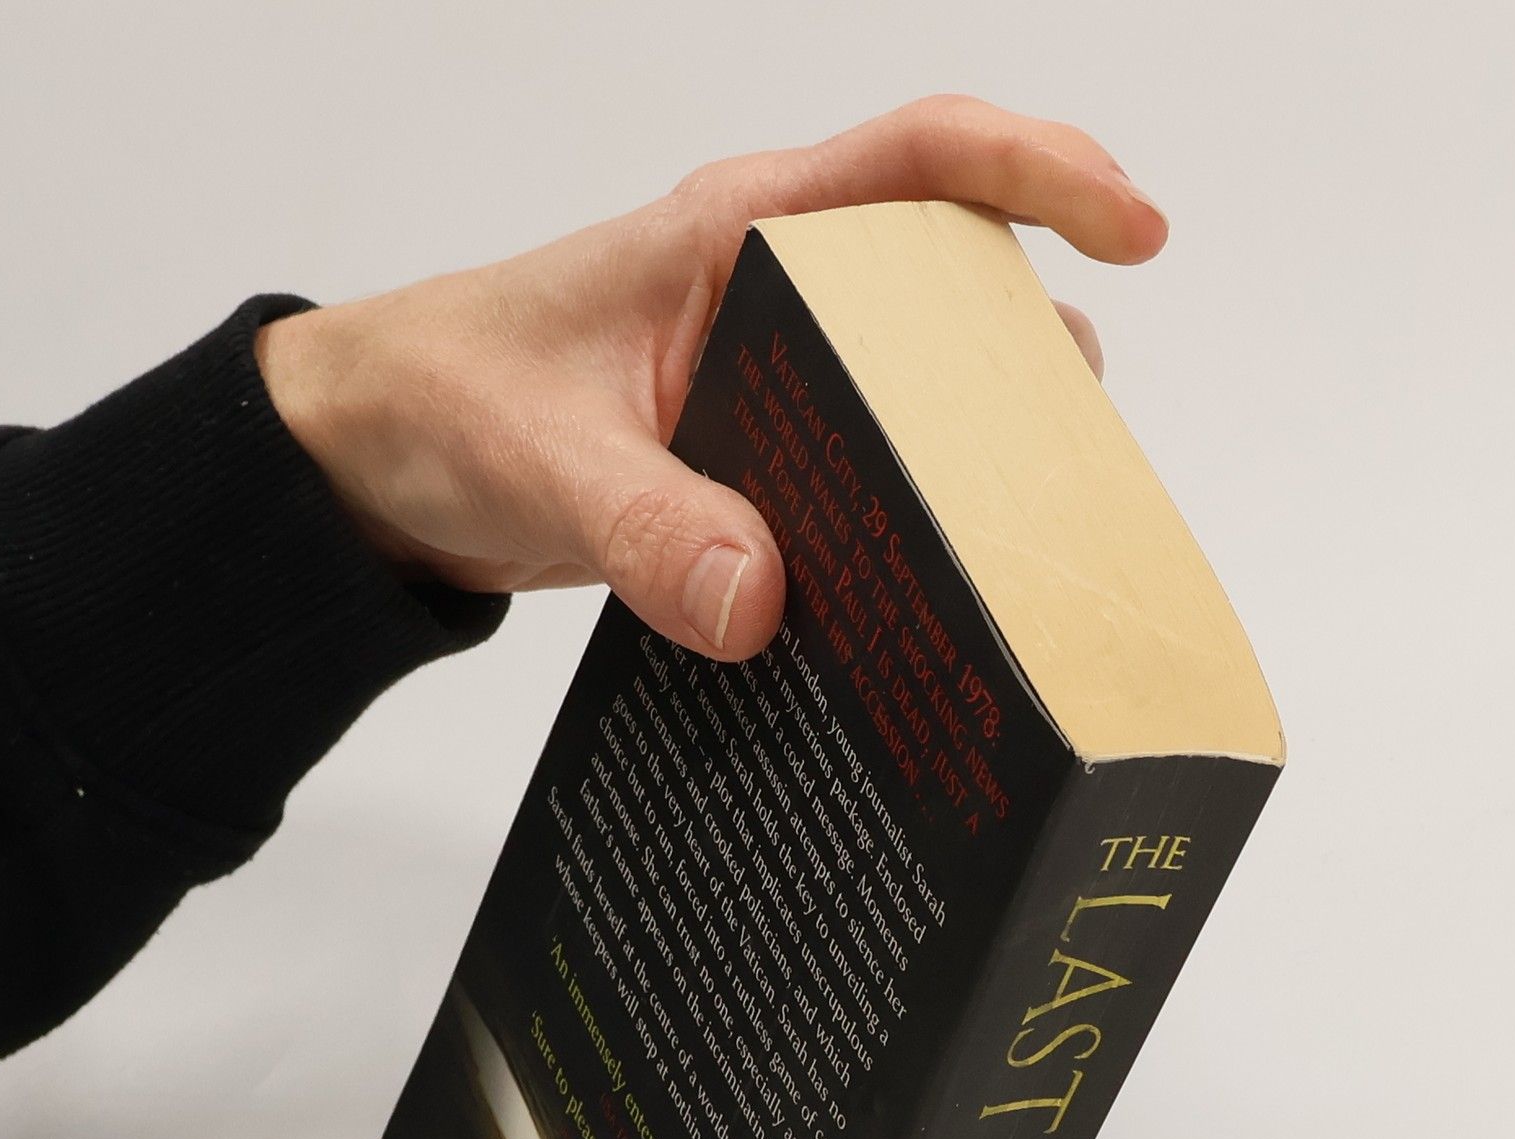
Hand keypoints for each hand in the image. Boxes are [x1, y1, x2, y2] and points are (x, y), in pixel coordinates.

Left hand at [255, 96, 1166, 660]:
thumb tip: (763, 602)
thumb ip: (647, 526)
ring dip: (980, 455)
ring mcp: (776, 386)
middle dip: (1031, 358)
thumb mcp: (540, 456)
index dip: (1040, 172)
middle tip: (1076, 459)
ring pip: (923, 395)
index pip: (918, 159)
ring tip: (1028, 539)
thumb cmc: (443, 397)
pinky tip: (929, 591)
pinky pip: (868, 481)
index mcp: (739, 234)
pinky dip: (910, 525)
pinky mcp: (761, 468)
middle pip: (956, 289)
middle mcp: (779, 296)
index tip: (1134, 225)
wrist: (380, 465)